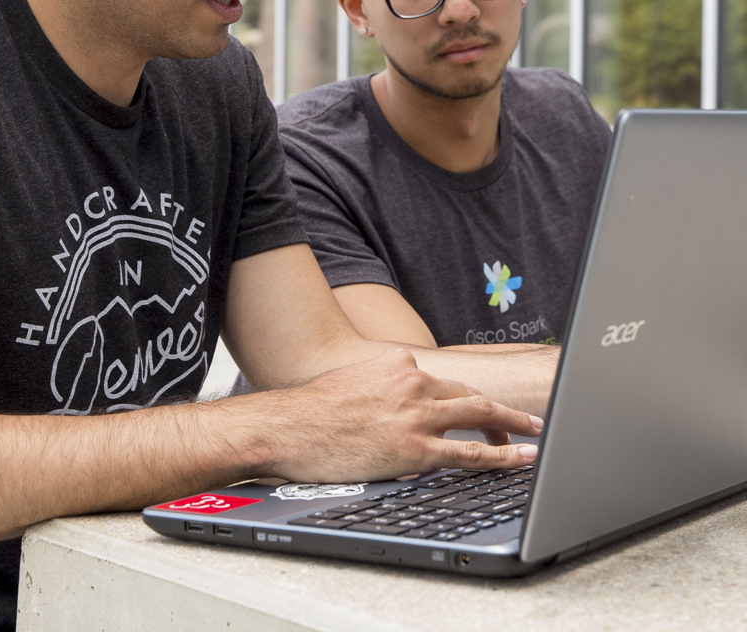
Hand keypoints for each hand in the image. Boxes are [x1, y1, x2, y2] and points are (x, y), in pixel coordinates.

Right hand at [257, 347, 541, 482]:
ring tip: (535, 433)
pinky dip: (502, 456)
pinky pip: (470, 453)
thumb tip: (395, 405)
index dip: (468, 398)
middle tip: (526, 421)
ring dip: (514, 425)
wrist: (289, 427)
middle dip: (502, 410)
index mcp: (398, 363)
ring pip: (480, 414)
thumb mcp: (352, 382)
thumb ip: (382, 387)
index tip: (480, 409)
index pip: (444, 381)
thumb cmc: (312, 411)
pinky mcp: (415, 448)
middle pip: (471, 393)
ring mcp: (416, 414)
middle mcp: (413, 381)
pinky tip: (522, 459)